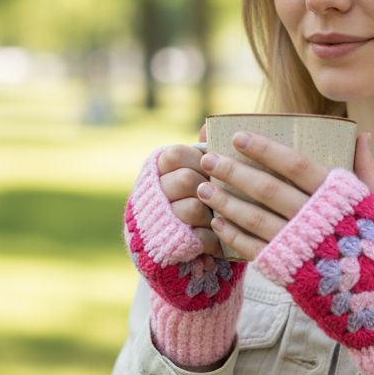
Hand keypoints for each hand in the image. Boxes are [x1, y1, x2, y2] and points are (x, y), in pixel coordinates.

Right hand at [157, 143, 223, 258]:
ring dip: (213, 212)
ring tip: (220, 216)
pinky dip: (216, 237)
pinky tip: (219, 236)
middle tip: (218, 194)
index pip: (176, 155)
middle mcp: (153, 194)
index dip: (199, 161)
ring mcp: (161, 221)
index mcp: (156, 171)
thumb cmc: (192, 200)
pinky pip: (201, 236)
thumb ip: (202, 152)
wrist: (179, 247)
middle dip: (208, 188)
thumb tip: (209, 127)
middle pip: (187, 180)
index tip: (210, 169)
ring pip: (194, 207)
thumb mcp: (193, 172)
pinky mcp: (171, 246)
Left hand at [196, 131, 373, 261]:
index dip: (264, 149)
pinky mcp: (289, 272)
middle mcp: (316, 219)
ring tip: (204, 189)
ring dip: (225, 202)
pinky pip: (253, 249)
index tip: (238, 136)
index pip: (295, 164)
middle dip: (233, 172)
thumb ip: (369, 170)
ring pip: (254, 218)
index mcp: (340, 197)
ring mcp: (299, 247)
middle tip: (207, 159)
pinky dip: (233, 235)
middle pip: (266, 189)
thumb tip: (361, 135)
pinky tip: (218, 223)